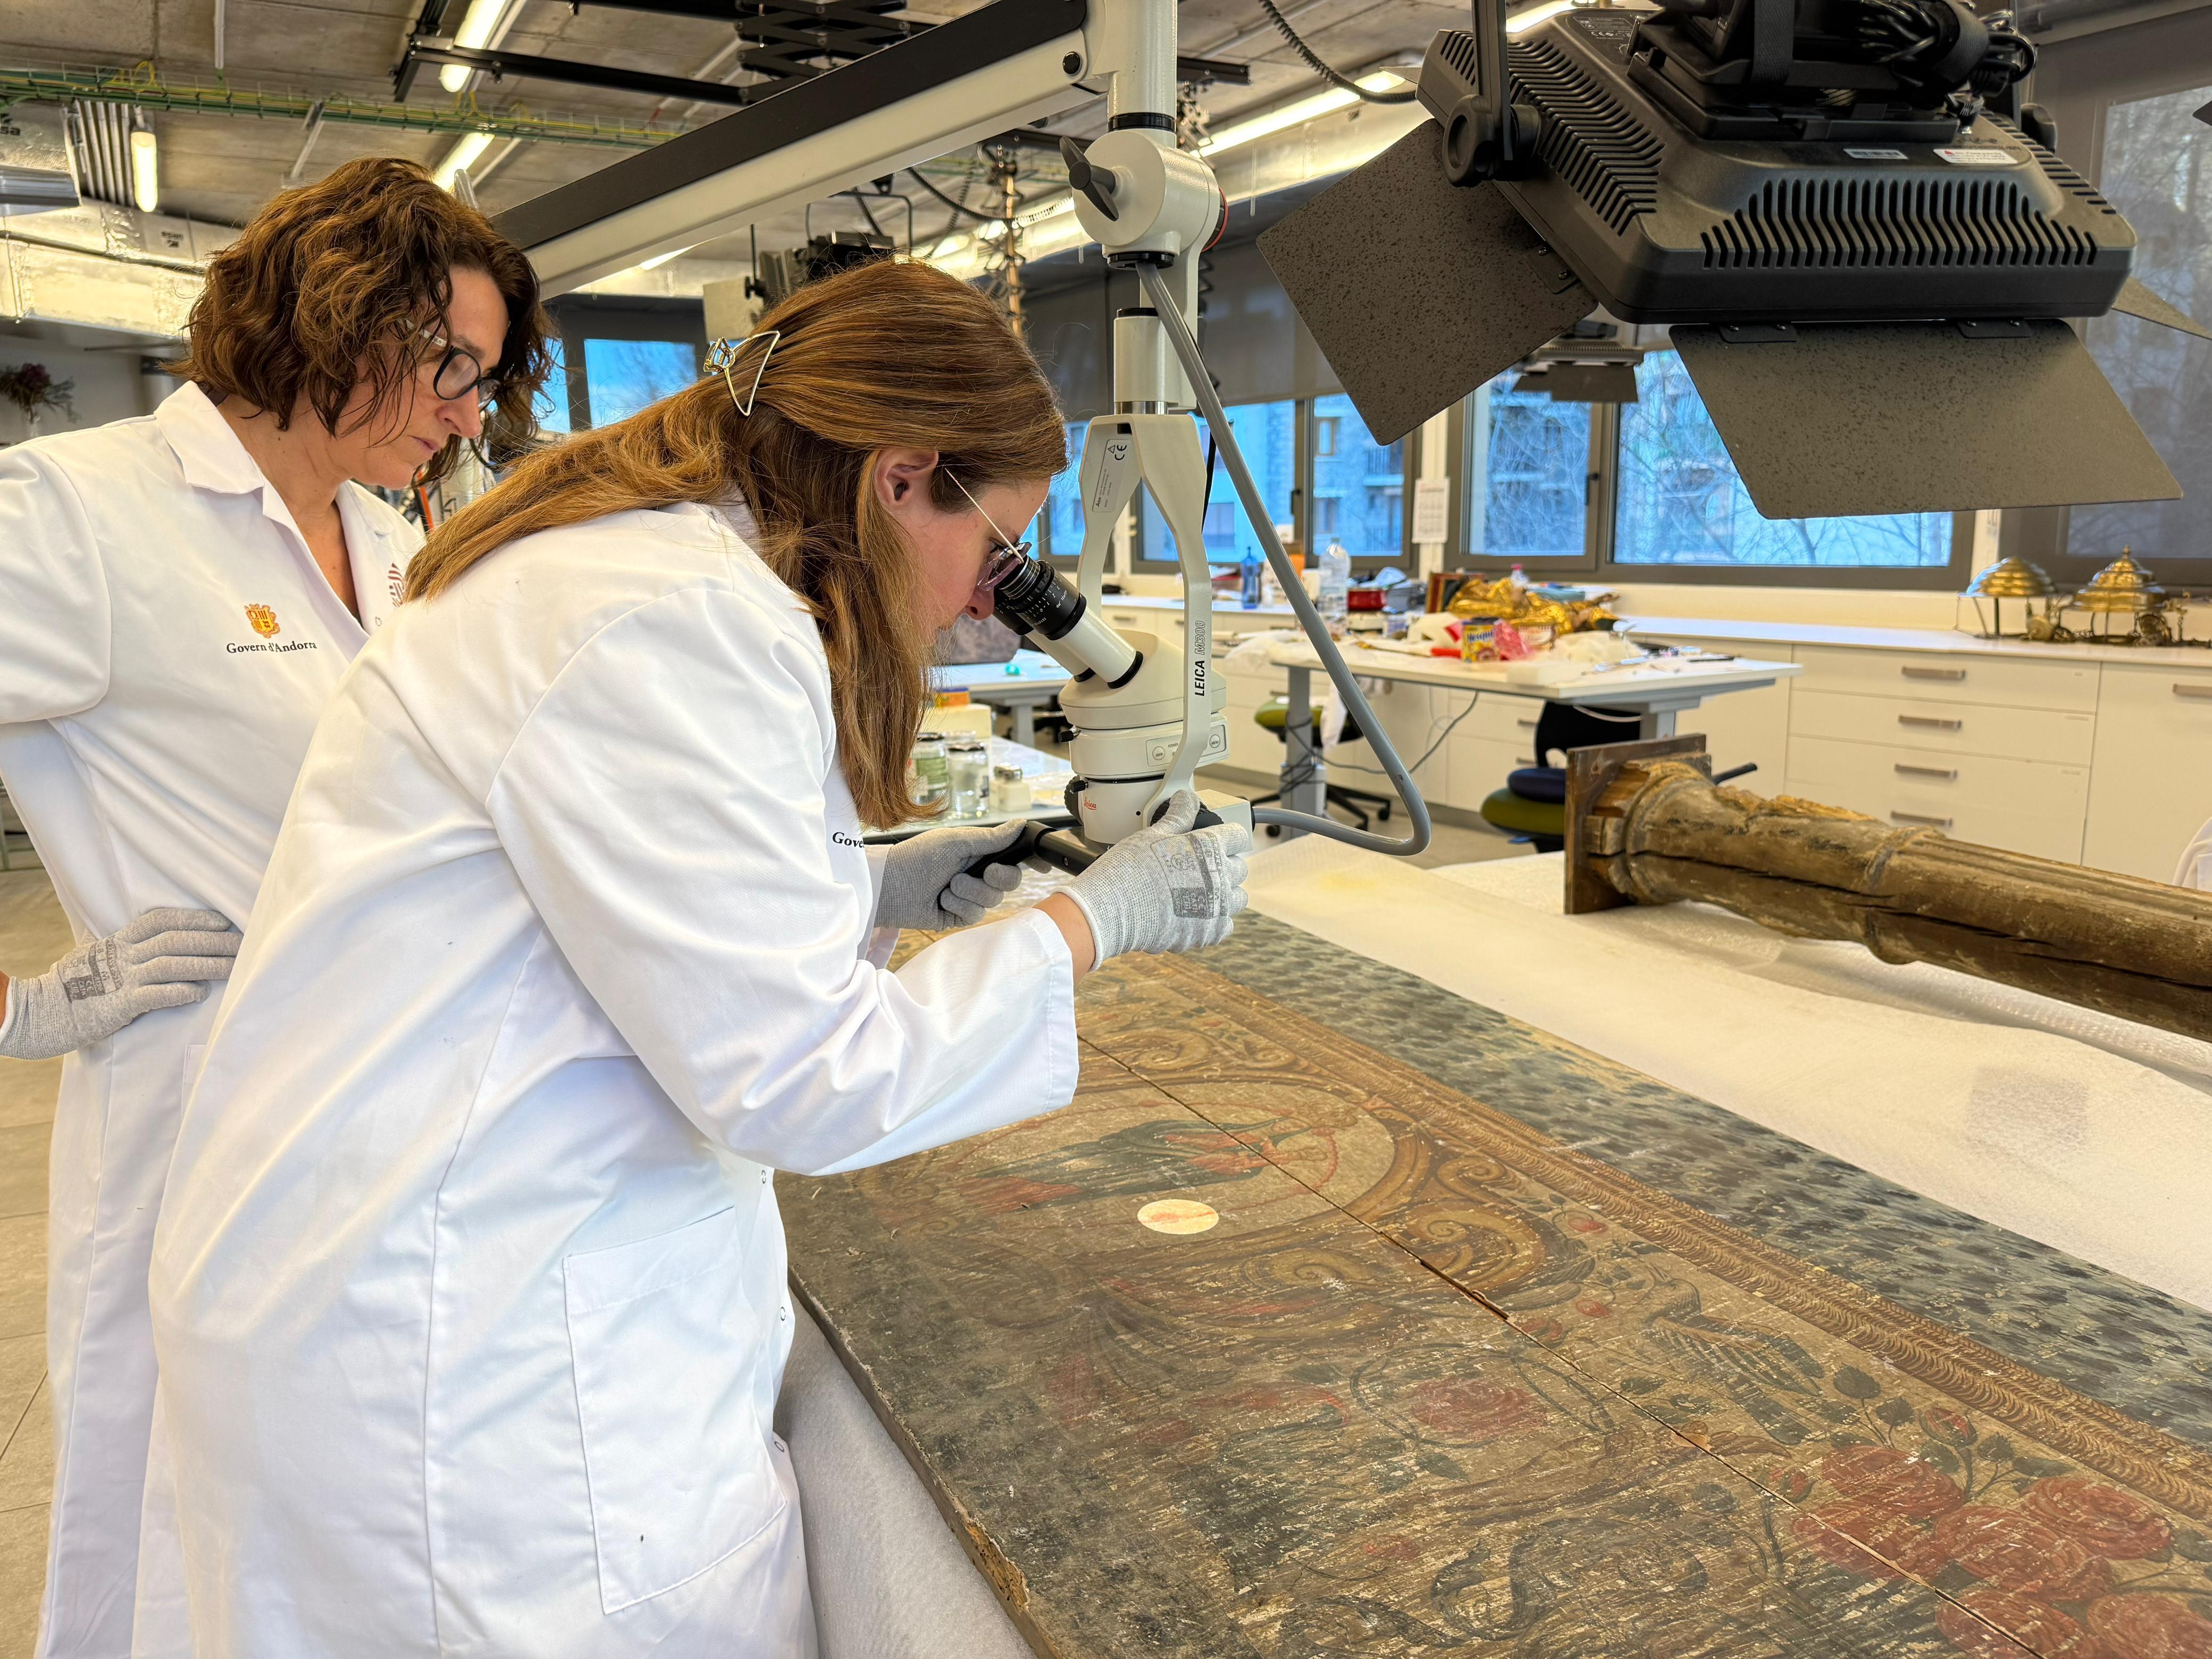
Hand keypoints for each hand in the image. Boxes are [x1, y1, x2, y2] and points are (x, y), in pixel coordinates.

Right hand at [0, 908, 240, 1060]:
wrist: (35, 1013)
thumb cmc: (70, 989)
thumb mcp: (94, 960)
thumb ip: (120, 951)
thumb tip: (144, 944)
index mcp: (117, 942)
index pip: (160, 920)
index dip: (193, 917)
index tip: (223, 920)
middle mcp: (122, 956)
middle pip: (175, 939)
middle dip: (213, 940)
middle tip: (244, 943)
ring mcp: (120, 979)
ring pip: (171, 963)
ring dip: (207, 964)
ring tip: (235, 967)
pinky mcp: (117, 1005)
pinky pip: (154, 995)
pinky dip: (180, 992)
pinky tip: (200, 993)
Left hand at [874, 820, 1027, 930]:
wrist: (889, 886)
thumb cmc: (917, 856)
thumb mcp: (955, 841)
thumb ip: (990, 838)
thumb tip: (1020, 823)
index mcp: (978, 852)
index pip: (1012, 856)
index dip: (1031, 860)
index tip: (1044, 866)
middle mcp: (976, 874)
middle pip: (1010, 881)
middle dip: (999, 877)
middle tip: (984, 872)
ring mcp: (969, 897)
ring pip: (993, 900)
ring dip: (970, 891)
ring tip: (947, 886)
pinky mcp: (959, 916)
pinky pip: (975, 915)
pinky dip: (958, 906)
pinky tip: (941, 901)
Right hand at [1064, 791, 1249, 968]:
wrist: (1112, 911)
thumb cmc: (1129, 870)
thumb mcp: (1153, 835)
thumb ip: (1178, 817)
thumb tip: (1187, 799)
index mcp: (1210, 848)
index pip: (1238, 835)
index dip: (1226, 834)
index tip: (1217, 838)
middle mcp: (1220, 878)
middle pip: (1240, 867)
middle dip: (1224, 864)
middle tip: (1201, 865)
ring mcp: (1217, 909)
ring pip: (1237, 898)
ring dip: (1225, 893)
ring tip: (1202, 891)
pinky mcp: (1208, 933)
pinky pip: (1225, 925)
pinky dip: (1214, 920)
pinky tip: (1195, 913)